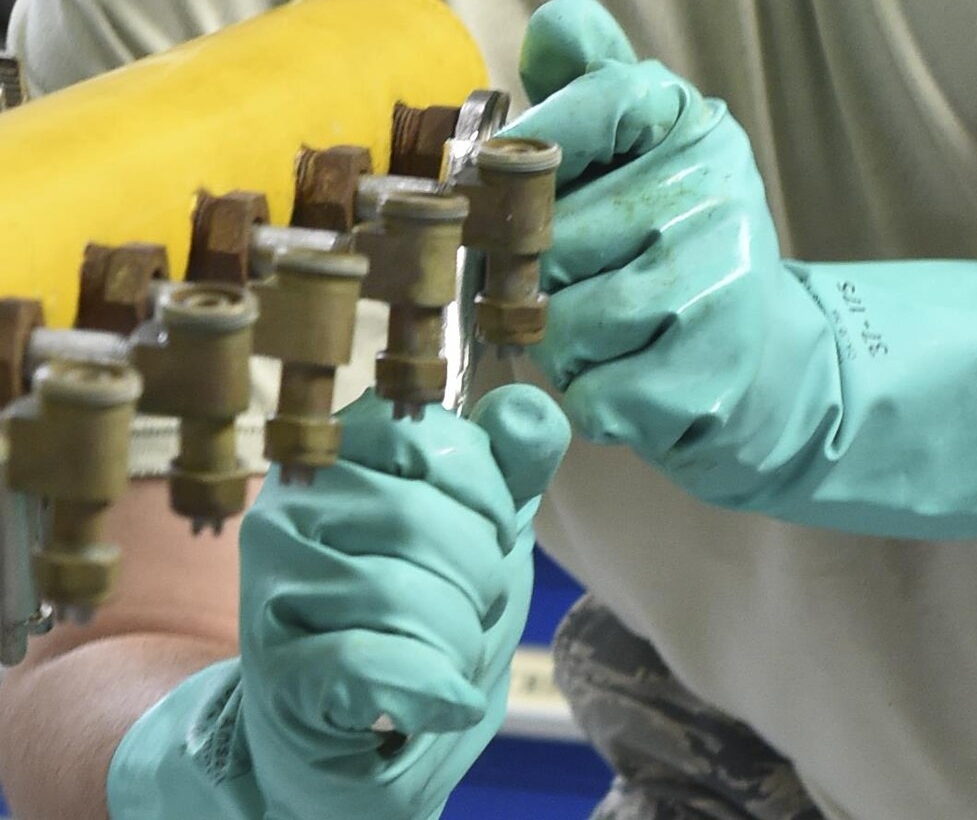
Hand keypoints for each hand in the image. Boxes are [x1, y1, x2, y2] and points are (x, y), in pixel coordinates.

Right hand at [107, 384, 569, 819]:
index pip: (425, 436)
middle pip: (414, 518)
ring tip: (452, 660)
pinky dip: (426, 688)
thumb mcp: (479, 535)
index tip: (496, 538)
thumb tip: (528, 406)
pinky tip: (447, 702)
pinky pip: (363, 663)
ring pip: (391, 592)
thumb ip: (510, 468)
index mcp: (340, 451)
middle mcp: (288, 505)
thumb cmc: (416, 625)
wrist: (348, 747)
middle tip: (476, 614)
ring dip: (455, 640)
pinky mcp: (271, 669)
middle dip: (478, 578)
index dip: (485, 495)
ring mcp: (269, 587)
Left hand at [511, 0, 976, 539]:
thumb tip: (551, 25)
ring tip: (591, 328)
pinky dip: (590, 393)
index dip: (536, 137)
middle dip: (528, 269)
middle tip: (551, 278)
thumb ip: (589, 75)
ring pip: (563, 321)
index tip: (502, 170)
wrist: (766, 359)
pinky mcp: (711, 376)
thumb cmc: (670, 238)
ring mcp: (720, 286)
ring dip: (557, 340)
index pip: (600, 93)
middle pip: (553, 232)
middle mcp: (718, 192)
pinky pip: (592, 391)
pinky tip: (625, 374)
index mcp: (696, 125)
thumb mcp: (640, 143)